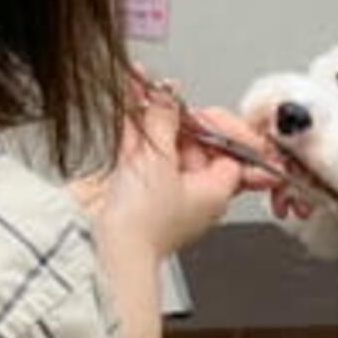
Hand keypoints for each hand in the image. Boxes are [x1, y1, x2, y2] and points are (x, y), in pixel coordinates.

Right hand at [77, 87, 248, 264]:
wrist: (108, 250)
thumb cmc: (143, 225)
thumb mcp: (159, 159)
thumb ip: (163, 120)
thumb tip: (167, 96)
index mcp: (215, 190)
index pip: (230, 150)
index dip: (217, 126)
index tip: (201, 110)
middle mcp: (193, 190)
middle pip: (194, 142)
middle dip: (179, 115)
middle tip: (166, 94)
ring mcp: (163, 188)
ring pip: (164, 142)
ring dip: (153, 114)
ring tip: (144, 86)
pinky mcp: (135, 186)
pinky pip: (140, 149)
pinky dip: (135, 127)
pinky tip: (129, 100)